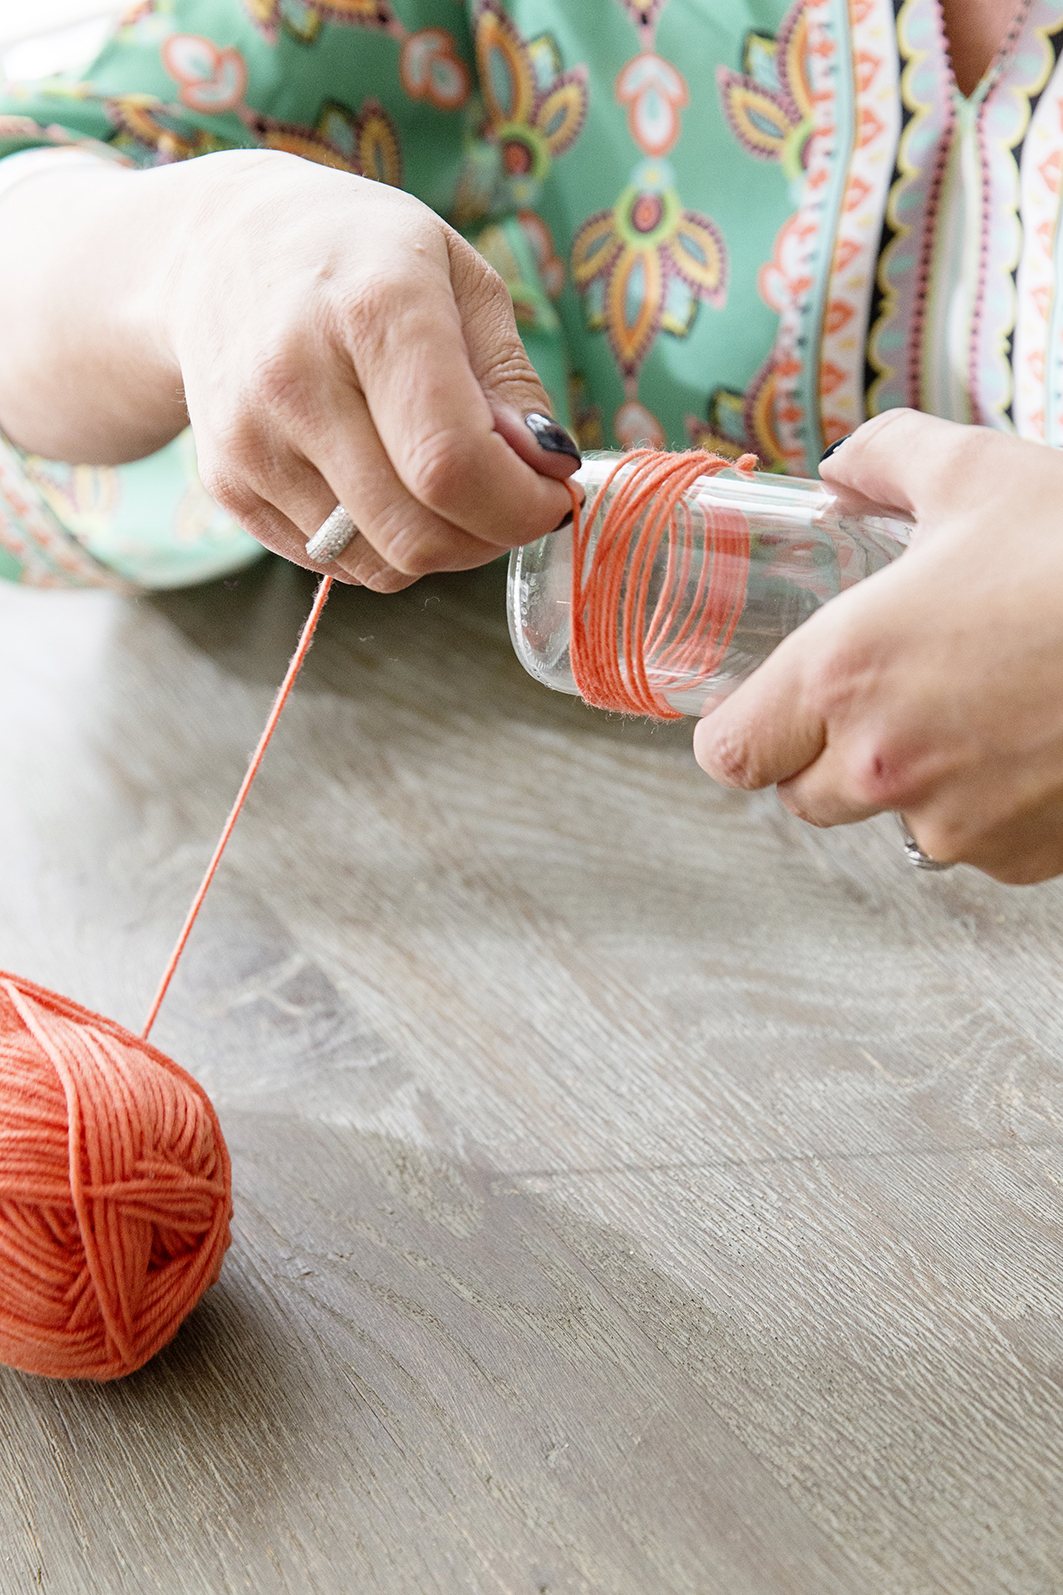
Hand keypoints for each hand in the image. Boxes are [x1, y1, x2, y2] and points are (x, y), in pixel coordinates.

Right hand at [0, 150, 576, 588]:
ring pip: (380, 564)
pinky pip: (333, 564)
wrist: (217, 248)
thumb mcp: (460, 279)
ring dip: (436, 547)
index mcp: (373, 309)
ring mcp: (250, 439)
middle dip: (487, 538)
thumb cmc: (362, 259)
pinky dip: (378, 545)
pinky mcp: (227, 484)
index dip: (518, 507)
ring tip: (442, 485)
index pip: (452, 464)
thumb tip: (546, 471)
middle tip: (507, 502)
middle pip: (417, 533)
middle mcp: (297, 377)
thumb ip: (511, 382)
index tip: (550, 498)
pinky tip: (379, 482)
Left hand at [693, 409, 1062, 883]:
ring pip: (892, 820)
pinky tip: (1031, 741)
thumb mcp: (977, 473)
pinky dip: (989, 805)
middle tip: (885, 693)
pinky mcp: (1019, 859)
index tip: (760, 712)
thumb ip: (884, 460)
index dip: (739, 733)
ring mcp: (954, 821)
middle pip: (801, 794)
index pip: (730, 754)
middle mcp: (882, 764)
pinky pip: (974, 842)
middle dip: (826, 752)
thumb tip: (842, 468)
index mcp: (843, 674)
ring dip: (914, 778)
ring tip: (979, 705)